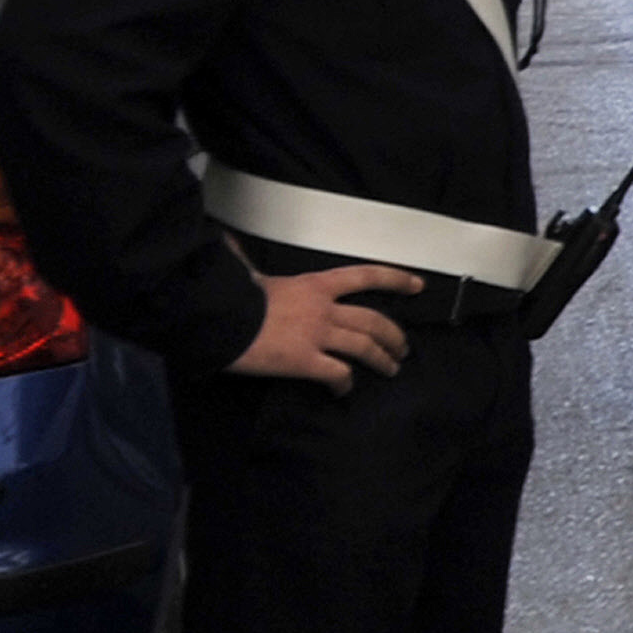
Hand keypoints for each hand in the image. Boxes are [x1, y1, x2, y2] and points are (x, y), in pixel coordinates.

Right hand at [228, 262, 420, 390]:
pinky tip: (343, 390)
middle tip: (403, 349)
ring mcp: (316, 335)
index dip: (395, 279)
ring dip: (383, 360)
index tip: (418, 285)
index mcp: (314, 284)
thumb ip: (252, 261)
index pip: (365, 276)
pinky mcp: (305, 361)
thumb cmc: (230, 295)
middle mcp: (323, 308)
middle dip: (394, 335)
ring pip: (364, 347)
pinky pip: (337, 374)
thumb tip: (232, 242)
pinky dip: (345, 383)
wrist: (214, 318)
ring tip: (391, 370)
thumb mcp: (250, 273)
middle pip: (373, 320)